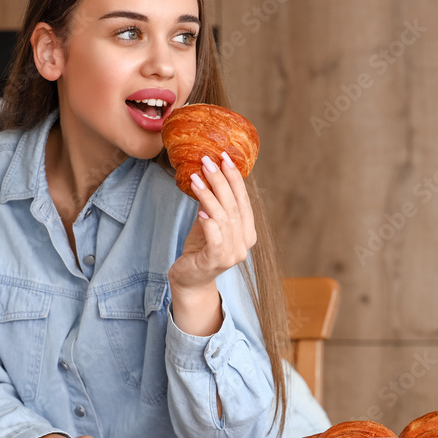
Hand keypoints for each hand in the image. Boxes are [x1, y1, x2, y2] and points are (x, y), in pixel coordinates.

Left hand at [168, 152, 256, 293]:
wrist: (189, 280)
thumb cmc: (199, 249)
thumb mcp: (207, 221)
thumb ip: (213, 203)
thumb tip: (209, 172)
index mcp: (247, 232)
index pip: (243, 200)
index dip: (235, 179)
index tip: (225, 158)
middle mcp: (244, 244)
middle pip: (234, 207)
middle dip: (221, 181)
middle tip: (208, 162)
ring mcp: (232, 255)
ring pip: (224, 219)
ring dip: (209, 196)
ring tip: (195, 178)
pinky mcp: (216, 262)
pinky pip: (215, 239)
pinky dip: (209, 224)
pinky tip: (200, 212)